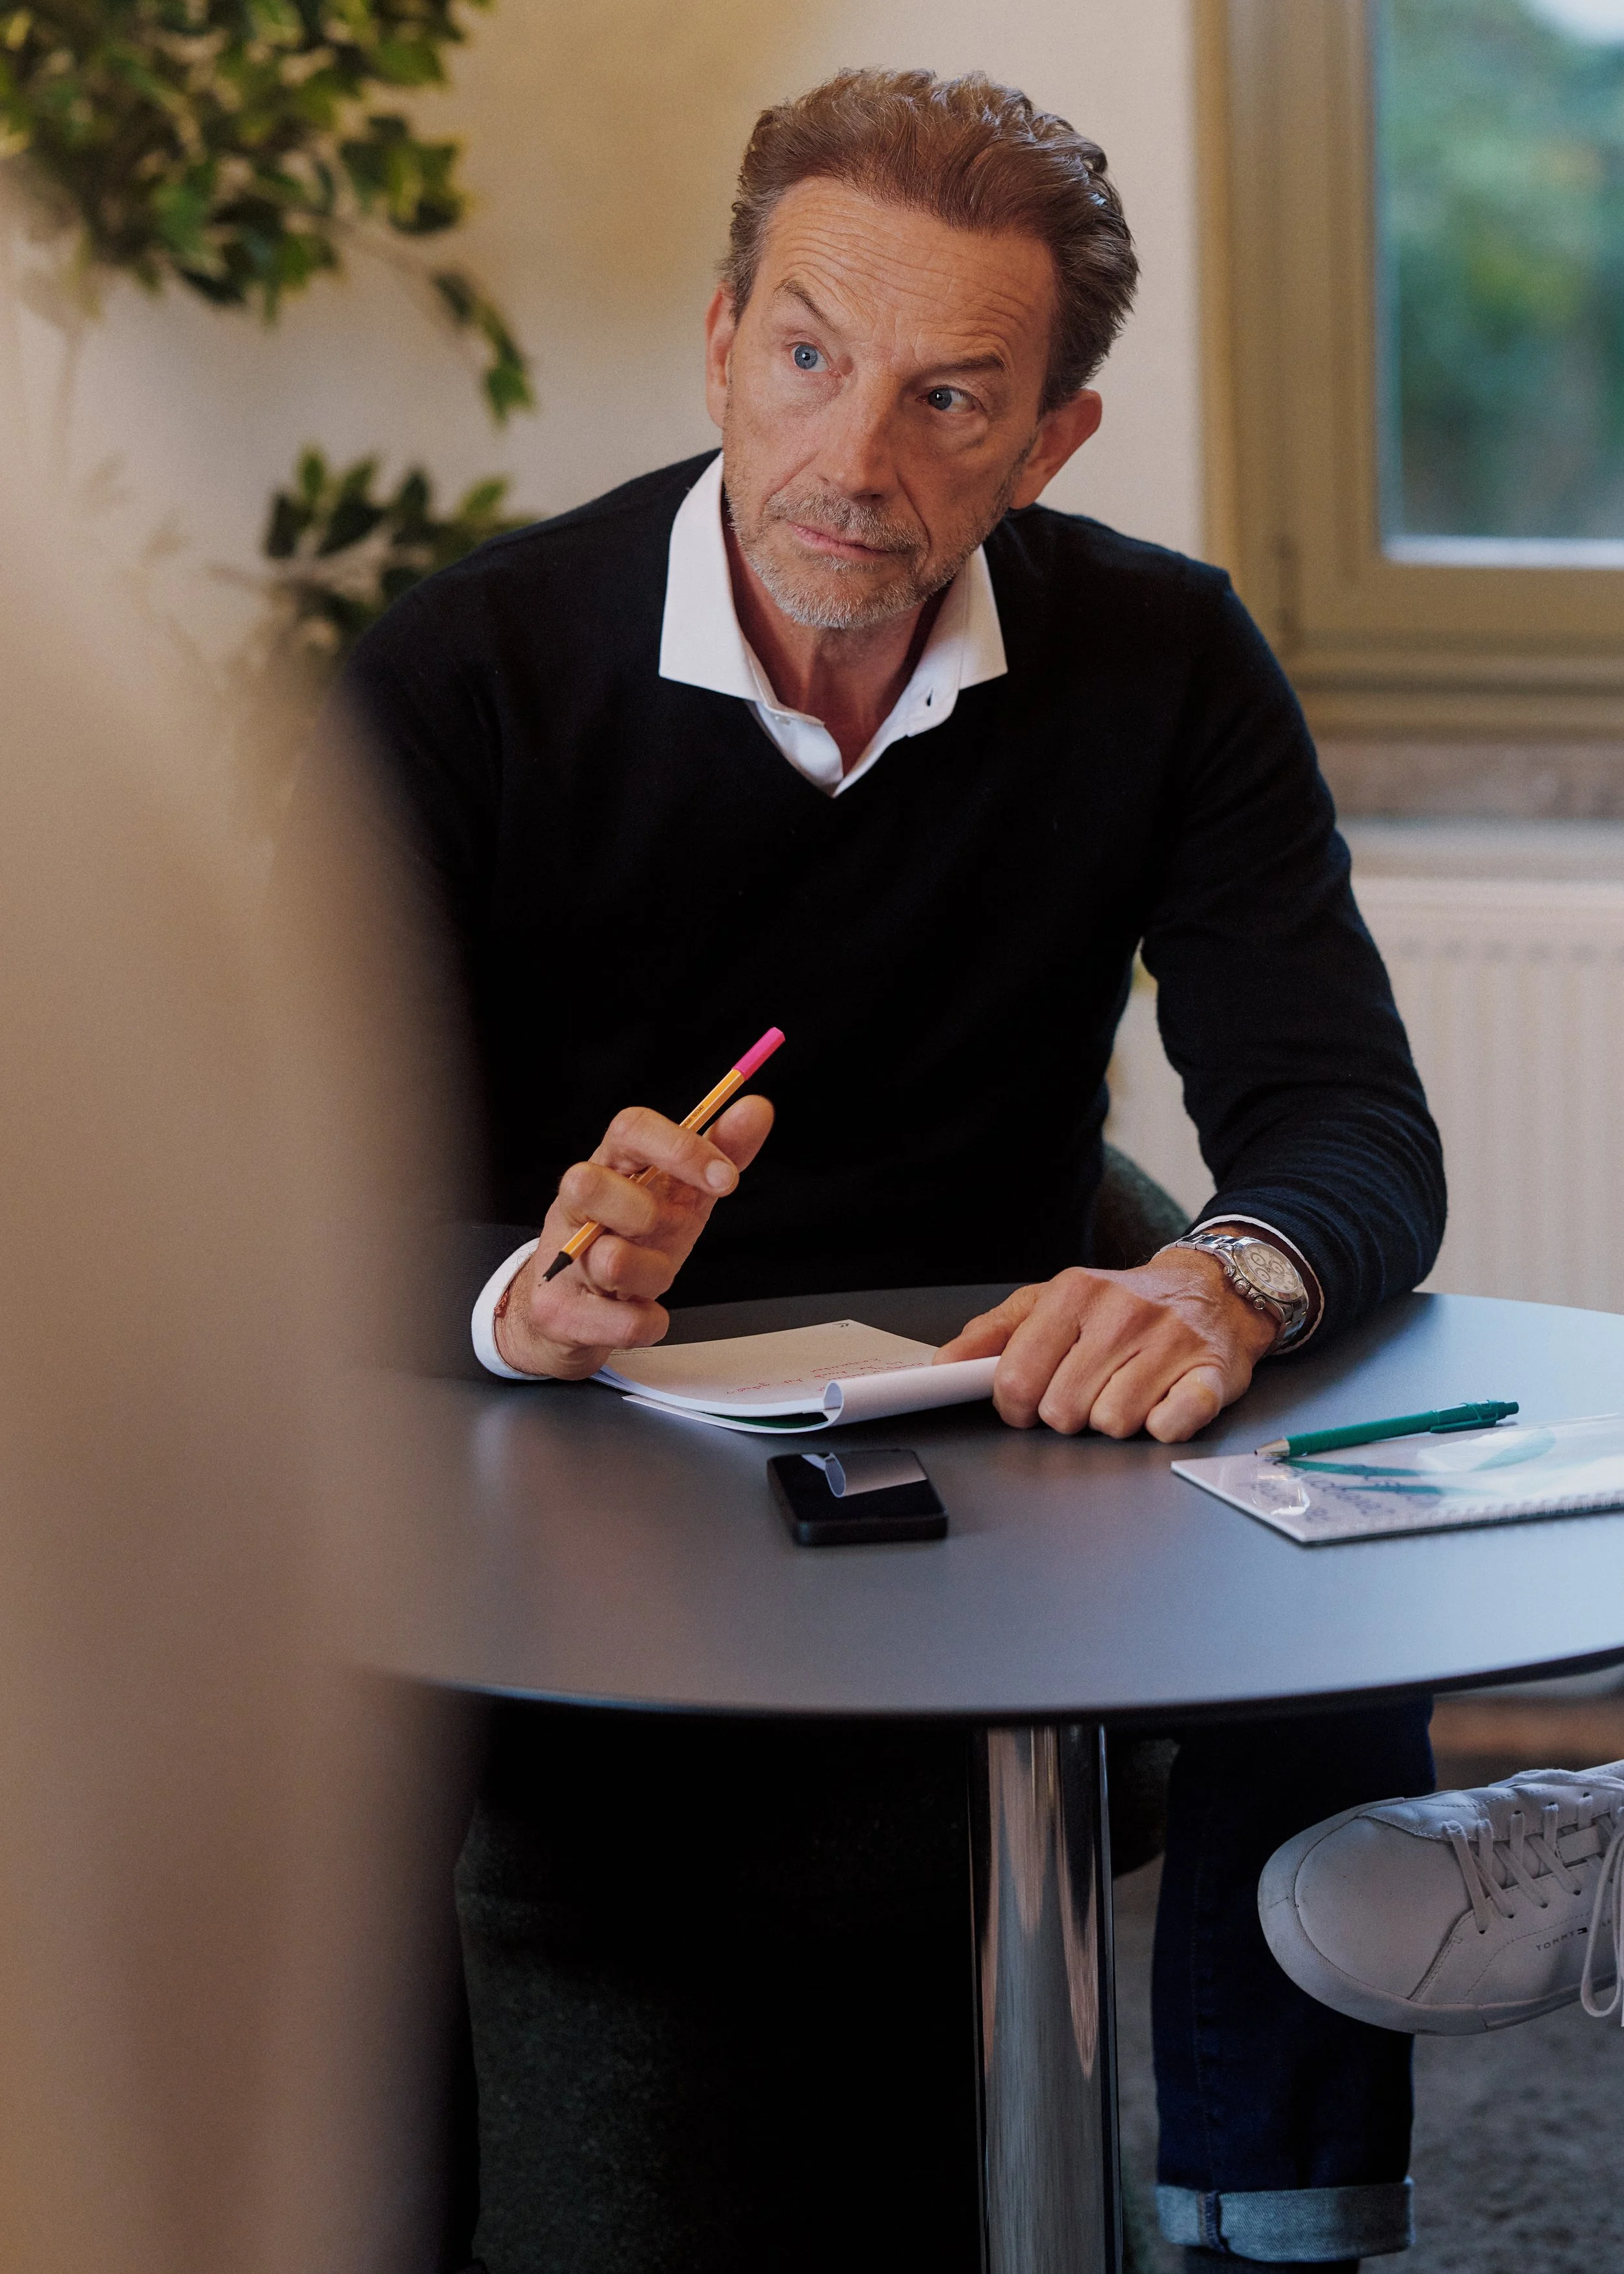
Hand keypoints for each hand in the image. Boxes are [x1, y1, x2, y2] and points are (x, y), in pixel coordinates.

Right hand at [494, 1095, 774, 1378]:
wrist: (578, 1310)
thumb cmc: (632, 1240)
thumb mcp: (680, 1194)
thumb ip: (719, 1152)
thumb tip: (757, 1109)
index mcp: (609, 1166)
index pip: (629, 1128)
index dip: (679, 1148)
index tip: (725, 1178)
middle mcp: (575, 1205)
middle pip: (587, 1182)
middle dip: (645, 1214)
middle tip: (667, 1230)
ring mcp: (560, 1258)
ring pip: (610, 1260)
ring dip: (654, 1274)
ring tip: (653, 1276)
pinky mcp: (558, 1313)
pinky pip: (624, 1322)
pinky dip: (651, 1321)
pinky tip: (643, 1310)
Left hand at [935, 1250, 1278, 1441]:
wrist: (1209, 1290)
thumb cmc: (1120, 1304)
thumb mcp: (1048, 1302)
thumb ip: (992, 1333)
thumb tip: (944, 1364)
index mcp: (1074, 1294)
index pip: (1017, 1377)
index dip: (1013, 1405)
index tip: (1023, 1403)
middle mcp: (1122, 1314)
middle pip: (1061, 1410)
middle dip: (1065, 1414)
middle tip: (1084, 1391)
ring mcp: (1170, 1343)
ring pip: (1110, 1424)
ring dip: (1111, 1421)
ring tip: (1123, 1391)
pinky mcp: (1210, 1375)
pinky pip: (1168, 1426)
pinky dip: (1159, 1427)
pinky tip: (1159, 1404)